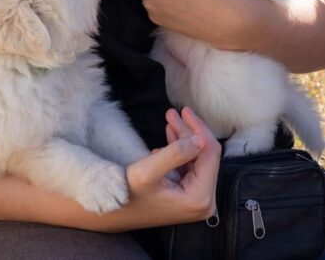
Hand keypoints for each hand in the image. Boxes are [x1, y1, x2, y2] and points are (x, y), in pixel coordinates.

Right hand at [90, 107, 220, 230]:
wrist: (114, 214)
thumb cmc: (128, 194)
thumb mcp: (147, 171)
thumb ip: (175, 153)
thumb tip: (200, 139)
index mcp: (200, 197)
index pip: (210, 154)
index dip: (198, 129)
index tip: (184, 110)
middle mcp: (205, 201)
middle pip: (205, 155)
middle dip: (189, 131)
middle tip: (174, 112)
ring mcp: (198, 199)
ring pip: (197, 158)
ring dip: (183, 137)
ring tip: (170, 118)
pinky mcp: (190, 196)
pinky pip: (190, 166)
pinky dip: (180, 150)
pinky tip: (170, 136)